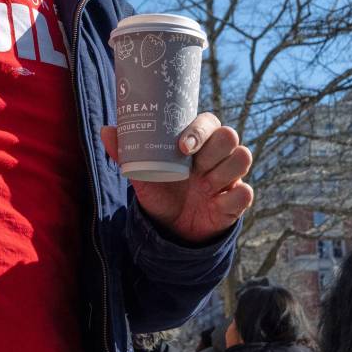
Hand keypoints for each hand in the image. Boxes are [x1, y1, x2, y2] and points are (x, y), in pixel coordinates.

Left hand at [103, 113, 253, 242]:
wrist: (169, 228)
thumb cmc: (160, 191)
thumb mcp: (142, 174)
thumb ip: (126, 153)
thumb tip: (105, 130)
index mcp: (196, 143)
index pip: (210, 122)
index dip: (200, 130)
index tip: (182, 146)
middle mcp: (216, 156)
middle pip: (230, 136)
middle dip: (213, 150)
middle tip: (194, 166)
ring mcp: (228, 178)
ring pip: (243, 158)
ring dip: (223, 171)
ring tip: (204, 184)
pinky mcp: (234, 201)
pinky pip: (246, 193)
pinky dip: (232, 196)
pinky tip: (214, 201)